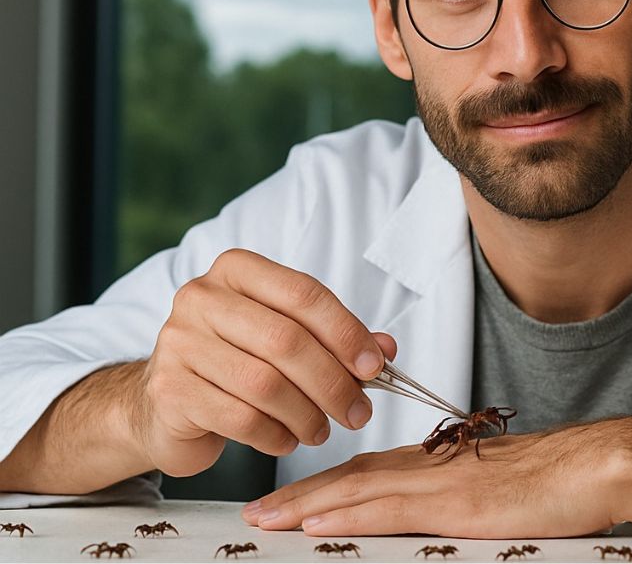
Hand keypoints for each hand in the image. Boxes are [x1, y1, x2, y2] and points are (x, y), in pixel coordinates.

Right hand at [135, 248, 397, 477]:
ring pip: (265, 384)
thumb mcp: (286, 338)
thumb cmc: (237, 361)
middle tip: (358, 413)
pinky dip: (276, 435)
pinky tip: (287, 438)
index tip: (375, 366)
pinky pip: (240, 418)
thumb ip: (335, 338)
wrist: (166, 403)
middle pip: (287, 340)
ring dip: (307, 415)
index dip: (346, 332)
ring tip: (322, 430)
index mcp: (236, 271)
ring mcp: (179, 342)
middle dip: (333, 382)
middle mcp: (201, 298)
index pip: (303, 293)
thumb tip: (386, 350)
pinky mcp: (170, 390)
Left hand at [242, 425, 619, 537]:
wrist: (594, 466)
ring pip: (359, 490)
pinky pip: (389, 510)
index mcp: (443, 463)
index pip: (371, 471)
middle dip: (302, 494)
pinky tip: (318, 523)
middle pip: (353, 476)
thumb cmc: (560, 477)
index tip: (292, 498)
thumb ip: (466, 492)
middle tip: (257, 511)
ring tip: (267, 520)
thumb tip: (449, 508)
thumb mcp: (502, 484)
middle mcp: (433, 467)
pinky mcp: (454, 505)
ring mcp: (441, 484)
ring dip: (308, 504)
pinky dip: (348, 515)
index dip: (327, 483)